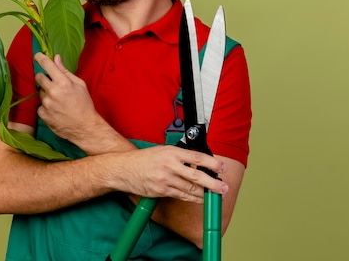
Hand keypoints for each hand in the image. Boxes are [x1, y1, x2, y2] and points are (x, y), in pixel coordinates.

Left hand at [34, 53, 102, 143]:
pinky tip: (56, 110)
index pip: (47, 65)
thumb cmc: (84, 104)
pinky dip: (46, 106)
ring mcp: (46, 104)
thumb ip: (65, 71)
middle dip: (44, 78)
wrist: (84, 127)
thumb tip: (56, 58)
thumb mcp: (79, 85)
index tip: (37, 55)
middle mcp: (52, 92)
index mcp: (63, 82)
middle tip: (52, 84)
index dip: (40, 57)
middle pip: (38, 77)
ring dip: (46, 94)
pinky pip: (40, 105)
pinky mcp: (42, 114)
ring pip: (40, 92)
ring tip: (59, 101)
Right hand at [111, 145, 228, 202]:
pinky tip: (200, 199)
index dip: (212, 163)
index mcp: (171, 153)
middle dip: (213, 184)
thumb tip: (199, 162)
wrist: (124, 169)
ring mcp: (165, 180)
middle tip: (224, 187)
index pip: (197, 158)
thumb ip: (180, 156)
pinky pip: (181, 196)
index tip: (222, 167)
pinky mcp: (162, 191)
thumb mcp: (162, 151)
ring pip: (191, 190)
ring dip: (205, 194)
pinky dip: (193, 198)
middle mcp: (169, 166)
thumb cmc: (144, 159)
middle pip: (197, 177)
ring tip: (216, 194)